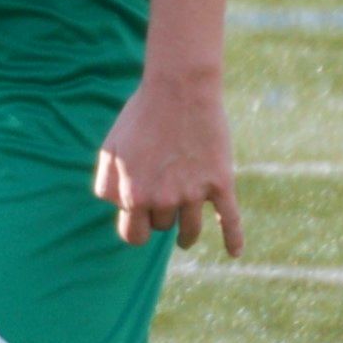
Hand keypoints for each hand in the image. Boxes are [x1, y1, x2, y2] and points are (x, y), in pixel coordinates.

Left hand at [95, 73, 242, 255]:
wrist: (179, 89)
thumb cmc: (140, 115)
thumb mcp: (110, 149)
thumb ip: (107, 184)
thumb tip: (117, 207)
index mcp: (134, 195)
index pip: (134, 236)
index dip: (136, 229)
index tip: (141, 220)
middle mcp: (164, 200)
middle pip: (162, 228)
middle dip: (160, 217)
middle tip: (163, 200)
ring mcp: (194, 193)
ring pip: (190, 231)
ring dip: (186, 235)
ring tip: (185, 237)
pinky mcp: (220, 183)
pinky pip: (230, 220)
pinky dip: (234, 239)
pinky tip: (235, 253)